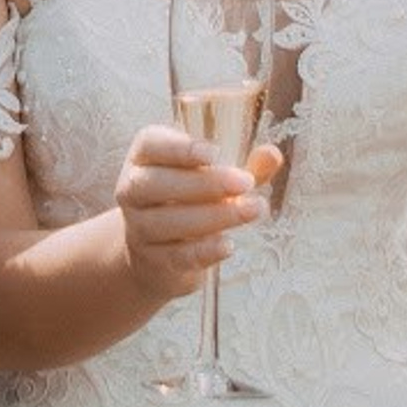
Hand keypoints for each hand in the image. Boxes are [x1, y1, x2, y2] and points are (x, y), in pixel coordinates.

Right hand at [112, 121, 281, 309]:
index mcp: (144, 158)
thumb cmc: (188, 201)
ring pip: (167, 221)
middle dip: (203, 183)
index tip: (214, 153)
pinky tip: (228, 245)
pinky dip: (204, 251)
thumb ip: (245, 166)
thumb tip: (273, 155)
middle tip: (244, 182)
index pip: (150, 145)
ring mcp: (139, 228)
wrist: (155, 253)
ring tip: (251, 210)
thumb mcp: (213, 179)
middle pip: (156, 183)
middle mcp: (133, 190)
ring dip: (213, 216)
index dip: (179, 148)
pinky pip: (177, 255)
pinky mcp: (153, 260)